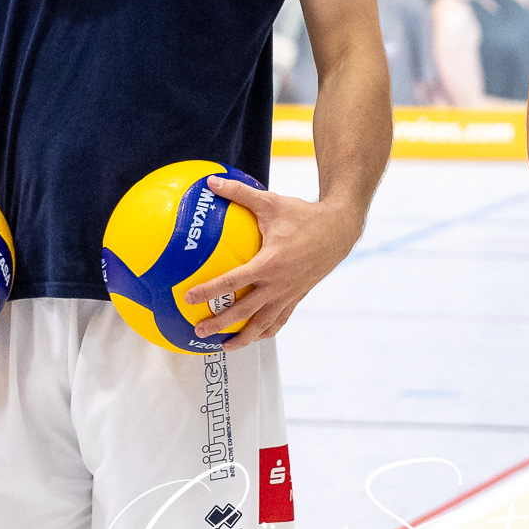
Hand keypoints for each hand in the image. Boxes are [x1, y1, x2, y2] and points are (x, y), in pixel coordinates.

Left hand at [182, 177, 364, 346]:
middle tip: (199, 331)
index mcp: (269, 264)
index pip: (232, 282)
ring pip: (263, 324)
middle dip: (220, 324)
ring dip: (243, 338)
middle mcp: (278, 284)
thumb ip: (239, 193)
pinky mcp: (297, 297)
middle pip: (244, 312)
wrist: (339, 230)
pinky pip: (280, 320)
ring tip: (225, 347)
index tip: (188, 298)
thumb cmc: (303, 215)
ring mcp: (289, 294)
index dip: (208, 291)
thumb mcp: (271, 202)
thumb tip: (211, 181)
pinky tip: (254, 336)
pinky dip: (265, 331)